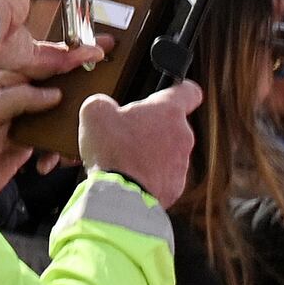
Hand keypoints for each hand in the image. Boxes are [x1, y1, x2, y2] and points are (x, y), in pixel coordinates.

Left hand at [0, 23, 88, 194]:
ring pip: (59, 118)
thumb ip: (18, 98)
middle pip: (55, 91)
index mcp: (1, 80)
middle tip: (95, 113)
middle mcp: (15, 95)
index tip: (94, 59)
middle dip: (76, 104)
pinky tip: (48, 163)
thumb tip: (55, 93)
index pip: (39, 67)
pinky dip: (56, 154)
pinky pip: (54, 141)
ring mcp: (24, 117)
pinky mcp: (31, 139)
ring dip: (69, 134)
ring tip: (73, 149)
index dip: (66, 65)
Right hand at [76, 80, 201, 206]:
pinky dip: (148, 172)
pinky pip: (163, 173)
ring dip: (149, 150)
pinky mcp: (176, 184)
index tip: (172, 91)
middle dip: (149, 126)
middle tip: (125, 133)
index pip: (188, 91)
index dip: (180, 89)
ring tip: (123, 157)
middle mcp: (183, 135)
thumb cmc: (113, 151)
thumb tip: (104, 106)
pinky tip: (128, 174)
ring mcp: (182, 162)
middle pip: (170, 124)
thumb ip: (102, 102)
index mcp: (168, 111)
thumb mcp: (95, 113)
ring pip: (166, 150)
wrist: (122, 195)